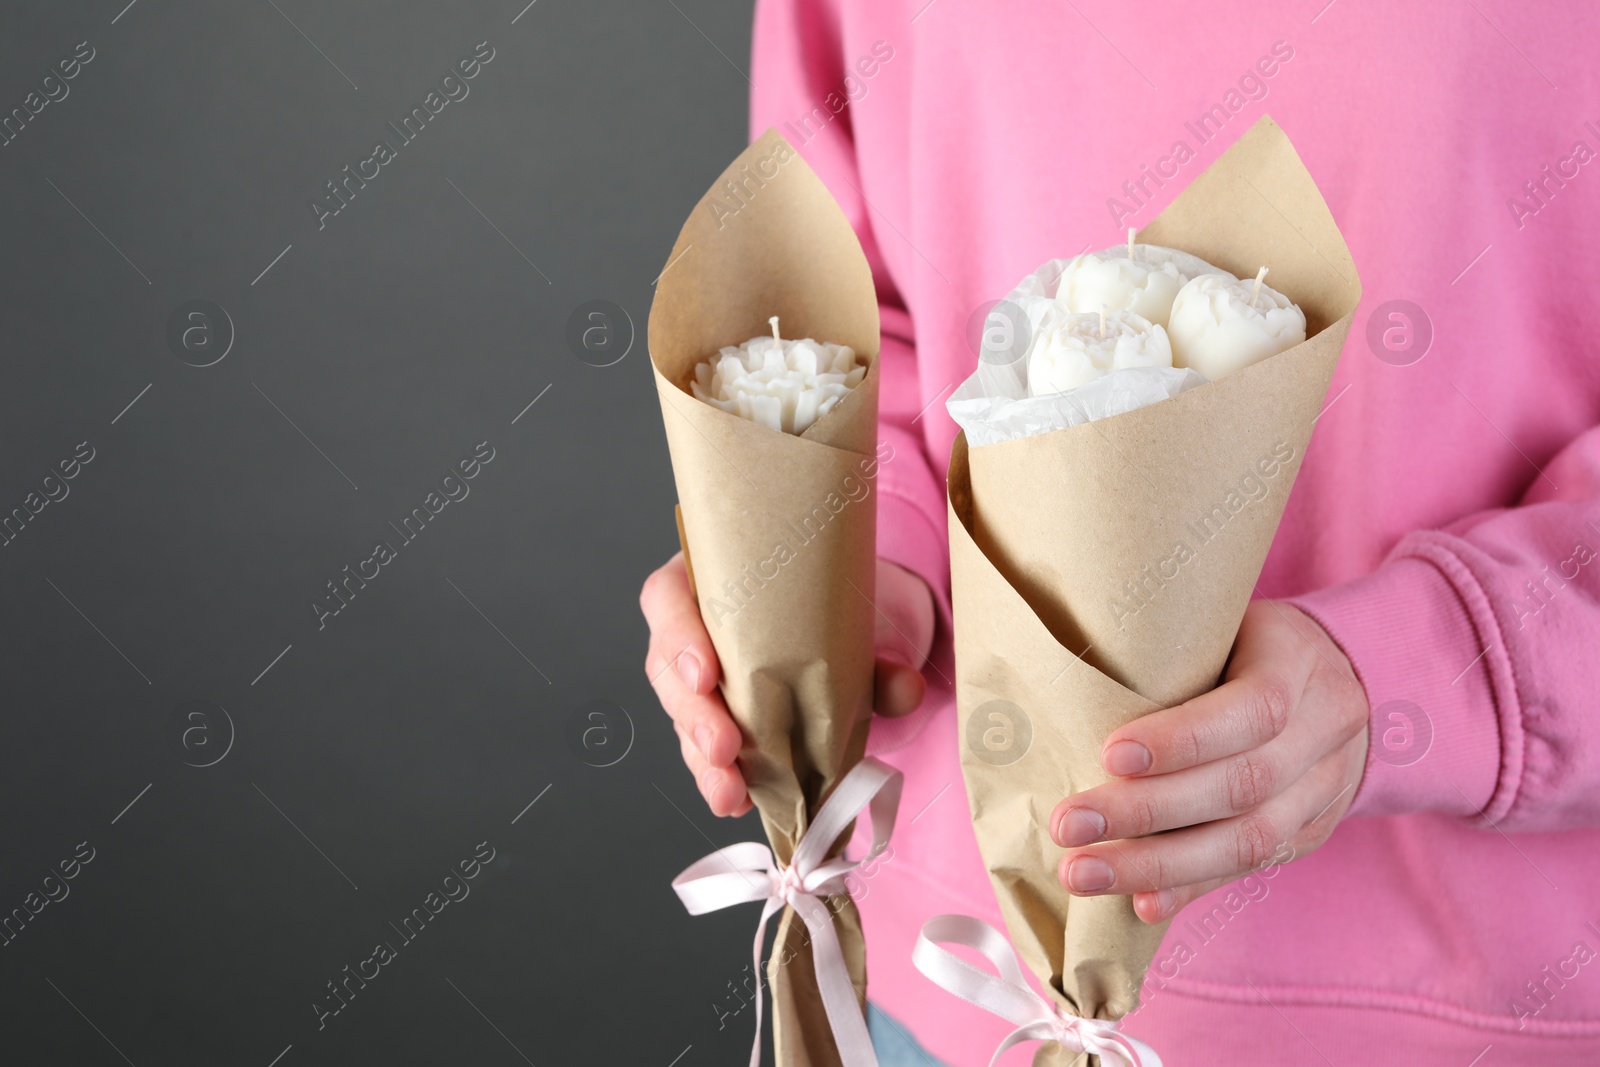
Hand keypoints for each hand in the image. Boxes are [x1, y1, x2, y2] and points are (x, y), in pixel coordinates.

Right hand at [641, 553, 934, 816]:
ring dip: (703, 762)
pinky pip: (706, 752)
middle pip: (668, 672)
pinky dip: (723, 779)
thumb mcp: (848, 613)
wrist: (843, 619)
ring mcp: (699, 680)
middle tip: (724, 748)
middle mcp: (692, 629)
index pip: (667, 599)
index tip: (705, 673)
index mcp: (709, 579)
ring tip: (730, 792)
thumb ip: (875, 654)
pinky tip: (738, 800)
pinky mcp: (717, 721)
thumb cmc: (825, 603)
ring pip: (683, 720)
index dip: (677, 637)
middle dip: (694, 717)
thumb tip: (905, 688)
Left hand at [1049, 600, 1369, 922]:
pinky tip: (1140, 904)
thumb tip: (1072, 700)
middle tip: (1070, 825)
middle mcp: (1324, 730)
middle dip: (1147, 812)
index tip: (1110, 756)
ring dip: (1158, 865)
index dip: (1183, 740)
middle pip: (1243, 784)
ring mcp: (1324, 788)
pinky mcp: (1311, 832)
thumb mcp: (1222, 625)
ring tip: (1085, 873)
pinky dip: (1191, 888)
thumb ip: (1173, 658)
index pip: (1253, 710)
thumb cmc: (1245, 643)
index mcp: (1298, 663)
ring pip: (1249, 840)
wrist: (1343, 677)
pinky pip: (1251, 868)